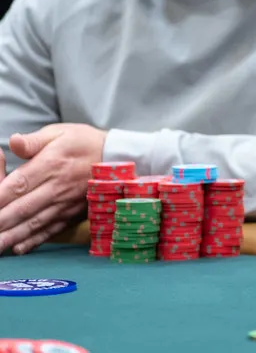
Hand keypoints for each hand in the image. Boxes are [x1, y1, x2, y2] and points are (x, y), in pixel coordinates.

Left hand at [0, 123, 105, 254]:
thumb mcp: (60, 132)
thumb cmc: (85, 142)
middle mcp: (56, 187)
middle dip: (1, 221)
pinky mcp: (72, 213)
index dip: (0, 197)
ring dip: (12, 236)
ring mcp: (64, 203)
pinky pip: (52, 229)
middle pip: (23, 208)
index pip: (19, 184)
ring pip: (34, 222)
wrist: (118, 157)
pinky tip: (19, 248)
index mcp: (51, 164)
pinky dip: (35, 240)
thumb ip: (34, 141)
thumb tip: (13, 141)